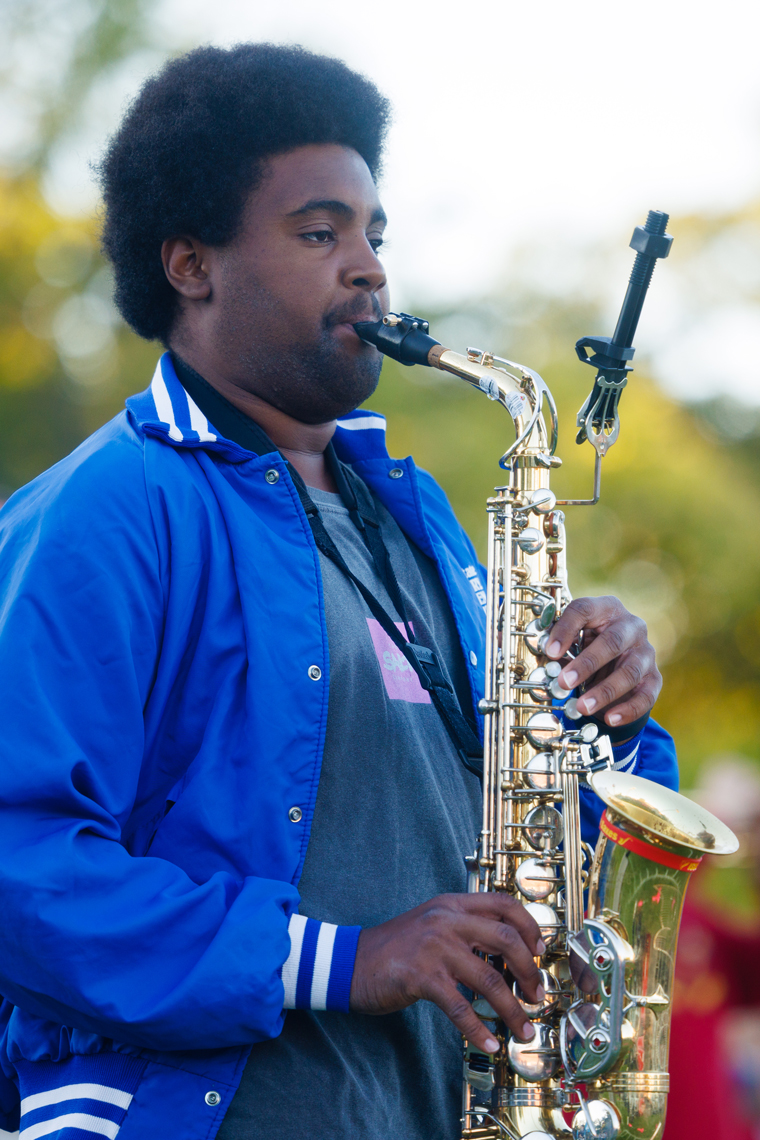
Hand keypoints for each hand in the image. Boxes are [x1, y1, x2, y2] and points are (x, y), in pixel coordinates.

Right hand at [349, 893, 544, 1053]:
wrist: (351, 960)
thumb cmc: (395, 947)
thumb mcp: (432, 923)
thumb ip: (464, 929)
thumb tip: (507, 954)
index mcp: (452, 904)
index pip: (503, 904)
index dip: (529, 927)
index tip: (541, 951)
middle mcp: (447, 920)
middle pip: (506, 940)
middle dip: (530, 972)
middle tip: (537, 996)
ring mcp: (434, 947)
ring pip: (490, 979)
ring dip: (513, 1010)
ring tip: (524, 1029)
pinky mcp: (421, 977)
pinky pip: (461, 1008)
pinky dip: (479, 1030)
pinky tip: (489, 1044)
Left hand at [545, 595, 660, 727]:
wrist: (617, 664)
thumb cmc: (590, 646)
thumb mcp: (573, 642)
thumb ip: (560, 651)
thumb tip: (547, 668)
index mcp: (606, 609)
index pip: (585, 609)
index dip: (566, 629)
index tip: (550, 652)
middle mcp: (631, 627)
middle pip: (612, 641)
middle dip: (587, 664)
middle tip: (565, 682)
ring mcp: (645, 652)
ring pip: (629, 671)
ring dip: (604, 692)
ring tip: (582, 706)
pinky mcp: (654, 677)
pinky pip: (645, 695)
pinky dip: (628, 710)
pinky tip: (610, 718)